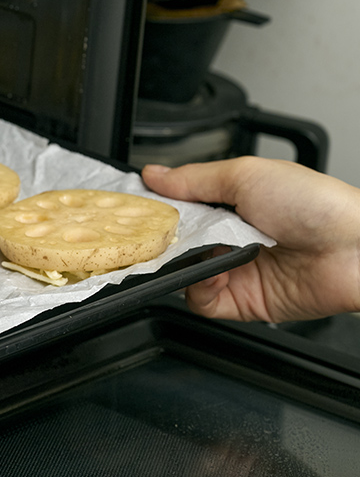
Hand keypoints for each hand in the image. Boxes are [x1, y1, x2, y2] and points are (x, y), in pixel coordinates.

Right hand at [142, 157, 359, 322]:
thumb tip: (154, 175)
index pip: (178, 206)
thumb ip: (194, 178)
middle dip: (164, 238)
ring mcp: (235, 270)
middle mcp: (230, 236)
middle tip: (164, 233)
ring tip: (202, 252)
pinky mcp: (242, 301)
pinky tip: (215, 274)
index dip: (157, 208)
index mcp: (230, 203)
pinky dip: (199, 289)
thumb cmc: (315, 204)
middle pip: (175, 242)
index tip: (138, 208)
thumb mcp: (246, 175)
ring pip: (182, 273)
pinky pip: (200, 301)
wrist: (356, 249)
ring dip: (183, 264)